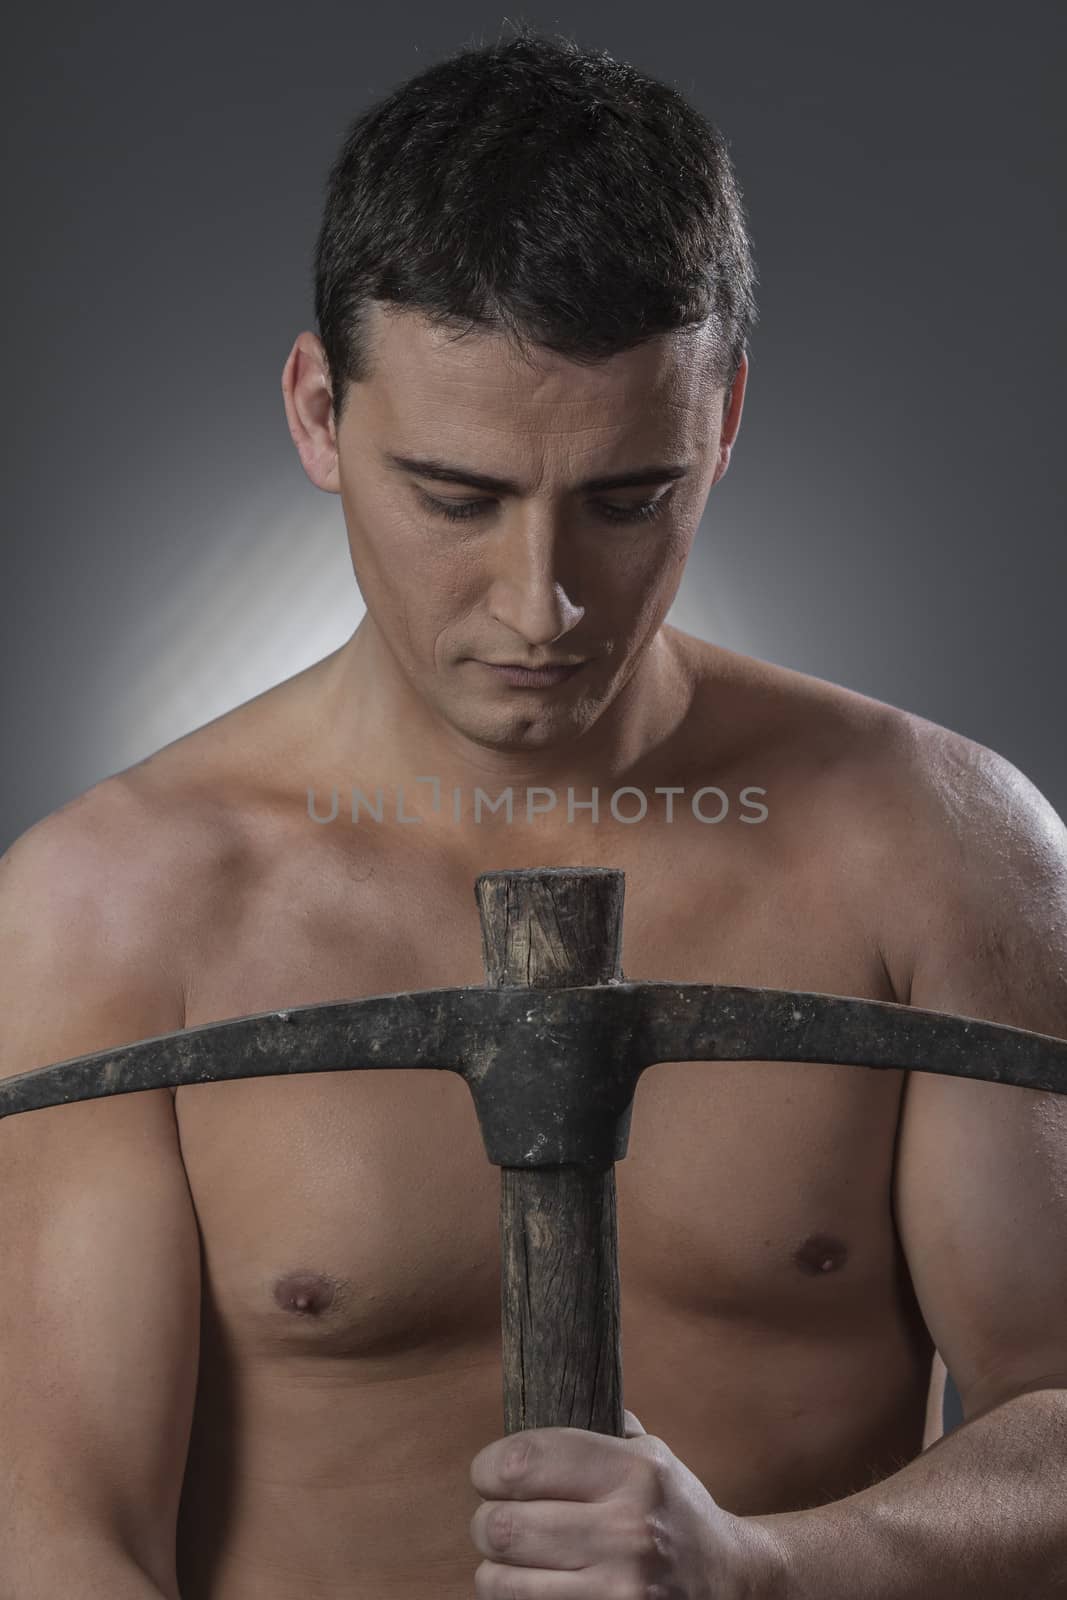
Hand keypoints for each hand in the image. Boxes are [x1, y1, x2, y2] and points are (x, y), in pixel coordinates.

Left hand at [469, 1408, 782, 1596]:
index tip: (488, 1473)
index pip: (524, 1462)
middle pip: (503, 1525)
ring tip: (513, 1557)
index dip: (488, 1467)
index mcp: (636, 1473)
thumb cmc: (673, 1510)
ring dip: (495, 1568)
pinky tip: (535, 1583)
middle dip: (487, 1521)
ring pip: (501, 1580)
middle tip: (497, 1517)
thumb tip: (538, 1396)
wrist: (730, 1583)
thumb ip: (598, 1427)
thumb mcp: (651, 1455)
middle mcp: (628, 1532)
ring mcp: (620, 1591)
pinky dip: (515, 1598)